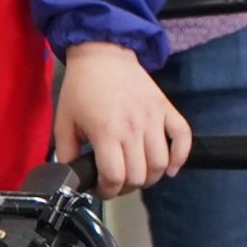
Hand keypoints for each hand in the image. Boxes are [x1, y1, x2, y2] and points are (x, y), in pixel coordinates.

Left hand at [53, 40, 190, 194]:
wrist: (103, 55)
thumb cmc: (81, 88)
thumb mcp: (63, 122)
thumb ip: (66, 153)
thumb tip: (75, 176)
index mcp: (106, 131)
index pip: (115, 177)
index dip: (107, 192)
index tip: (101, 189)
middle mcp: (133, 127)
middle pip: (139, 176)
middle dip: (126, 187)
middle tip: (117, 182)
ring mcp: (153, 118)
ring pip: (161, 163)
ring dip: (150, 177)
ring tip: (138, 175)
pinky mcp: (166, 109)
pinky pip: (183, 137)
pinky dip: (180, 157)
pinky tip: (170, 168)